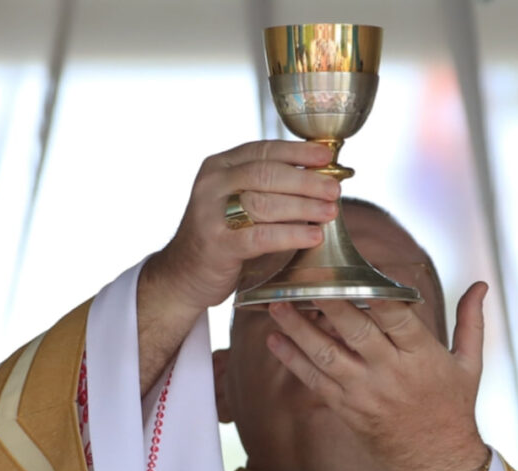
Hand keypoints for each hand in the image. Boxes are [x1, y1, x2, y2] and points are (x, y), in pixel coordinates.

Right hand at [143, 140, 340, 314]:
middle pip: (267, 174)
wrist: (183, 274)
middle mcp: (212, 184)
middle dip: (306, 181)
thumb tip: (320, 179)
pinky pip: (261, 236)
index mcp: (219, 166)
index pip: (263, 150)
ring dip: (303, 206)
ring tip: (330, 212)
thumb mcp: (236, 201)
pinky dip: (291, 235)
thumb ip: (267, 187)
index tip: (327, 158)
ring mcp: (210, 213)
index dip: (298, 152)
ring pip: (265, 203)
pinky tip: (313, 236)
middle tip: (334, 190)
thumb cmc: (222, 236)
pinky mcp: (217, 244)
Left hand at [265, 283, 491, 470]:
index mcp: (422, 356)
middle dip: (328, 304)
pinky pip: (314, 380)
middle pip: (356, 332)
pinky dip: (292, 359)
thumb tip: (481, 284)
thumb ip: (471, 321)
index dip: (376, 293)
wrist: (436, 460)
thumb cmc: (454, 407)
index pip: (397, 317)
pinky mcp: (346, 408)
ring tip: (276, 306)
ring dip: (298, 330)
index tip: (357, 270)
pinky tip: (275, 340)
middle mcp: (391, 373)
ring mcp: (365, 392)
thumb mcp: (470, 364)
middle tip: (304, 281)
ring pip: (326, 355)